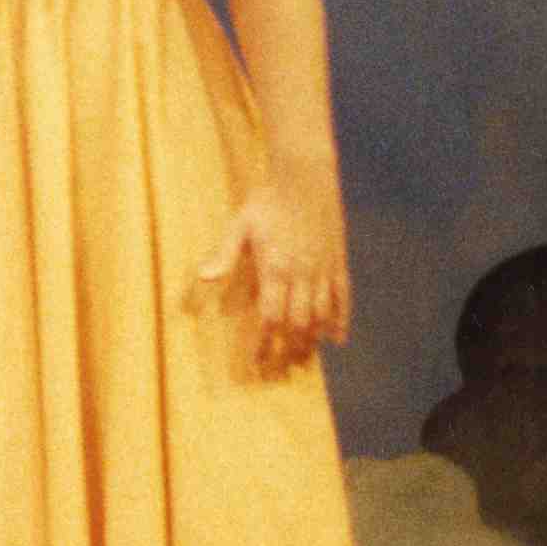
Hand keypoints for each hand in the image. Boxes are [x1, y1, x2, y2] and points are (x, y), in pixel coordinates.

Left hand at [199, 174, 349, 374]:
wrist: (304, 177)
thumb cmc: (266, 200)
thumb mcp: (239, 225)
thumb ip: (224, 254)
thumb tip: (203, 278)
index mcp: (275, 268)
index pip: (270, 317)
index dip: (265, 343)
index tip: (259, 361)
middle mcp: (302, 274)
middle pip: (297, 323)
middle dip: (289, 349)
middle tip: (282, 368)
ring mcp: (323, 269)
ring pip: (321, 315)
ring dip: (313, 340)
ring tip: (304, 359)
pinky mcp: (338, 262)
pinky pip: (343, 298)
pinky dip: (340, 320)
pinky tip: (337, 338)